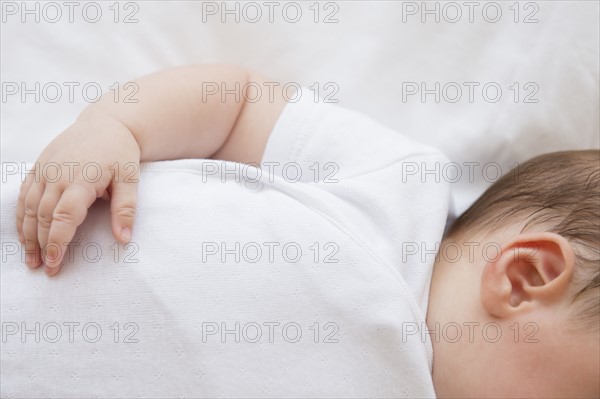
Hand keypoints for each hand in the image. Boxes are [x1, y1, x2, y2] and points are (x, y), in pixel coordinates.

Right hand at [16, 114, 140, 275]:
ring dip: (26, 235)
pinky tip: (23, 233)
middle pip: (42, 216)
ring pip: (28, 207)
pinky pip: (23, 194)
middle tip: (43, 269)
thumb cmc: (121, 152)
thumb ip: (126, 208)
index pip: (64, 217)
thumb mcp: (130, 178)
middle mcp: (57, 175)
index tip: (55, 264)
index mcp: (81, 180)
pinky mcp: (39, 166)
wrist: (106, 123)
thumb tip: (124, 238)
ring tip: (30, 258)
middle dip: (41, 245)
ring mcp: (45, 170)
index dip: (57, 242)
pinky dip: (20, 215)